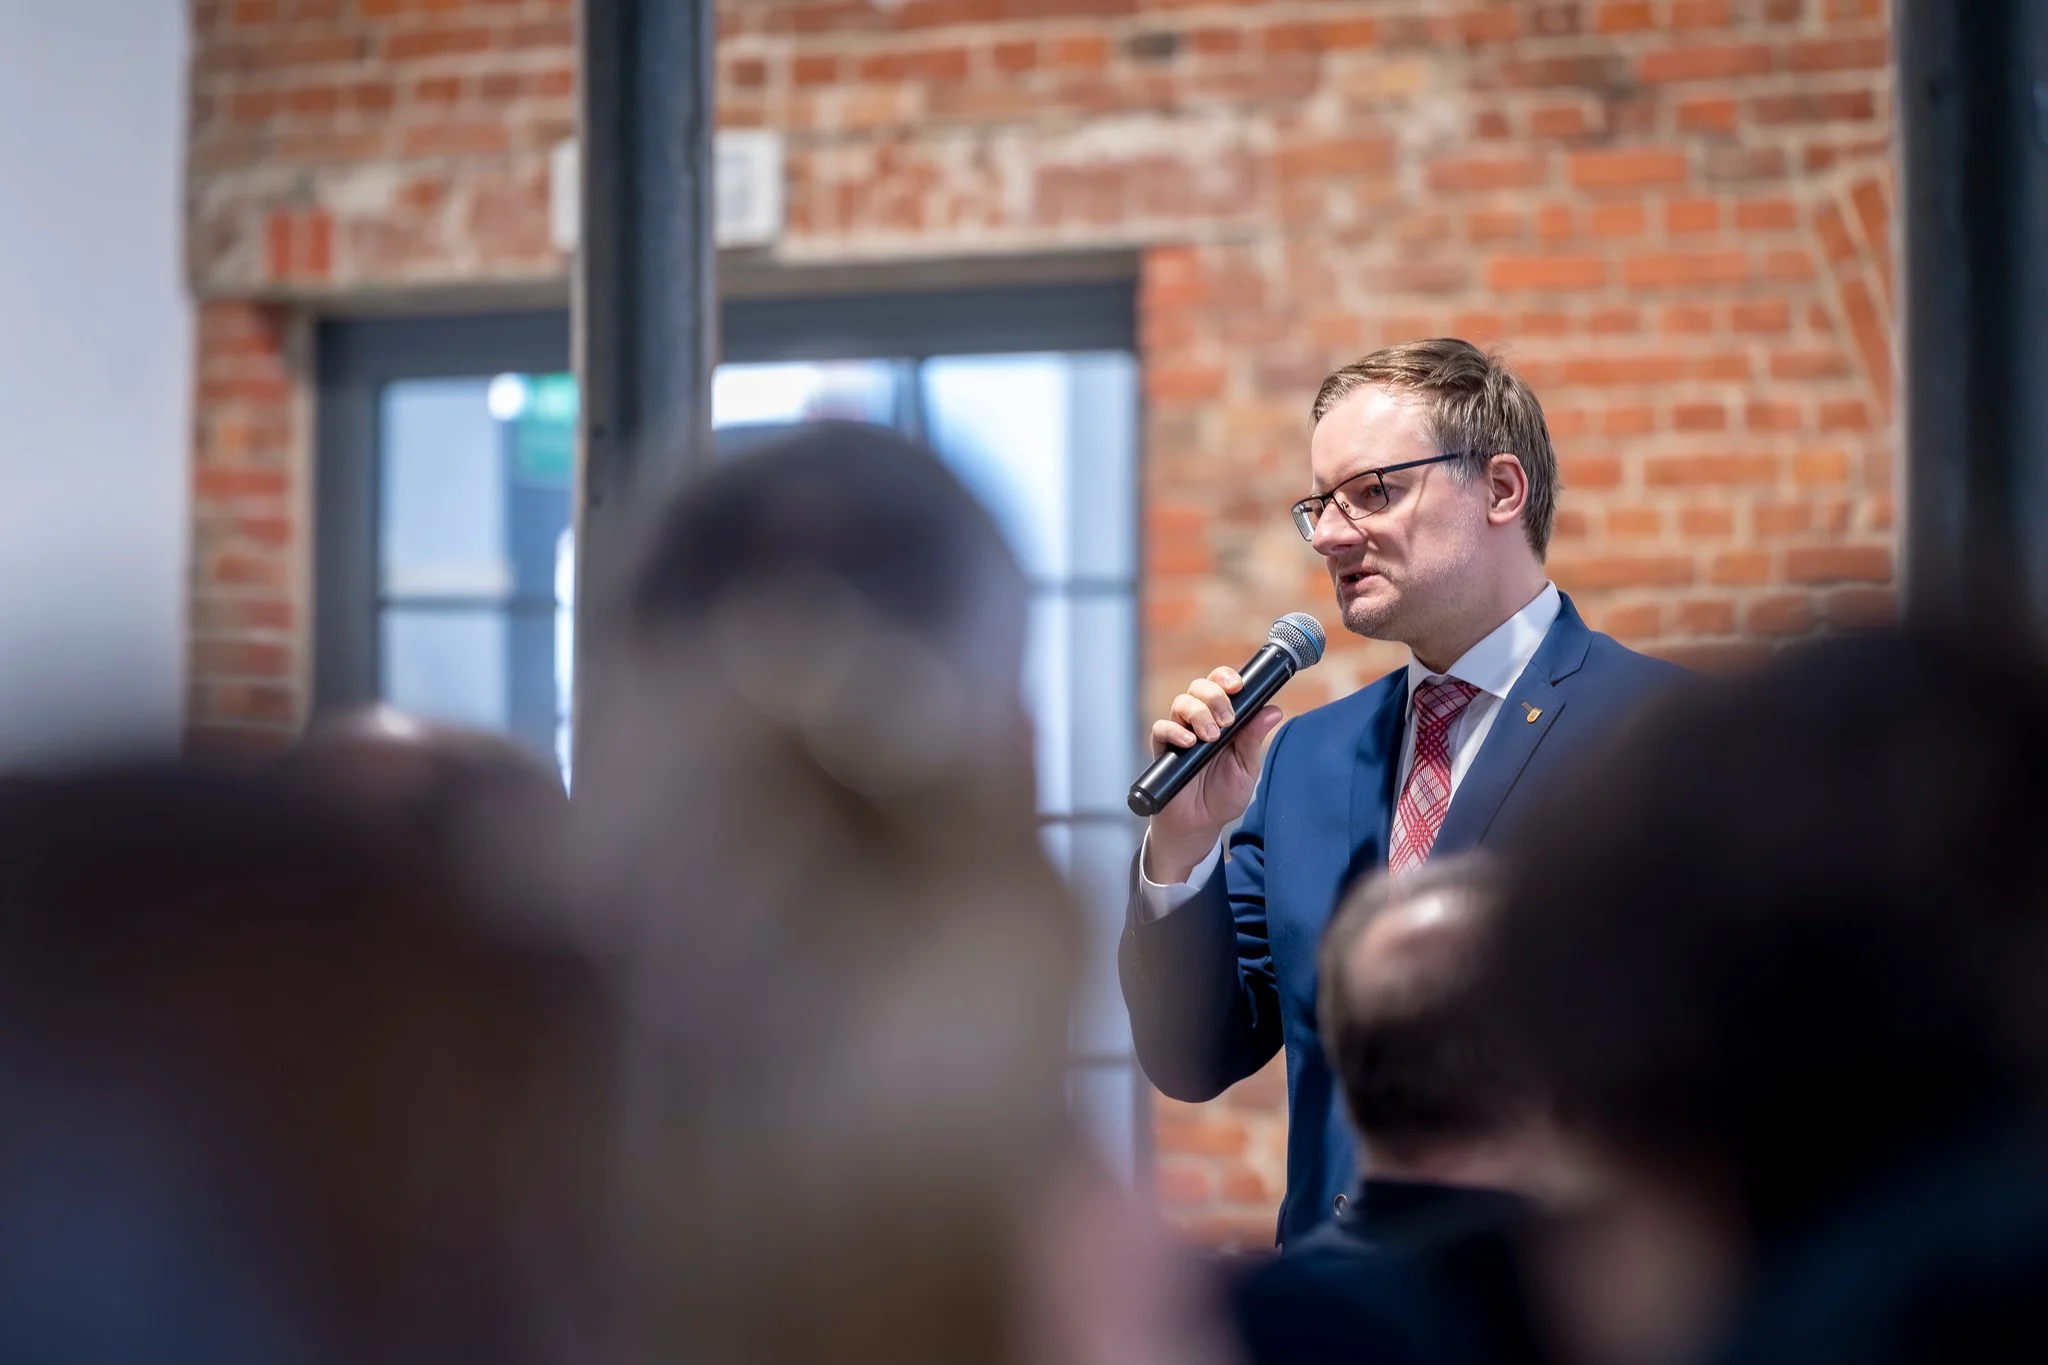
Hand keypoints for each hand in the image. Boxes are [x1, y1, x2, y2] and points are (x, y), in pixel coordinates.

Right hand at [1142, 666, 1283, 882]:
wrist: (1200, 825)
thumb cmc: (1223, 795)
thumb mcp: (1246, 767)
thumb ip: (1254, 738)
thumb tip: (1273, 710)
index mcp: (1222, 720)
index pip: (1221, 686)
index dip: (1226, 678)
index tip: (1238, 686)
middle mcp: (1199, 721)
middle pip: (1199, 687)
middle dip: (1215, 696)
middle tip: (1227, 720)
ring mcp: (1180, 733)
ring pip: (1181, 703)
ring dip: (1198, 714)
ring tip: (1211, 737)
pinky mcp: (1163, 750)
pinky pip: (1161, 728)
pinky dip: (1174, 731)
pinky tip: (1189, 743)